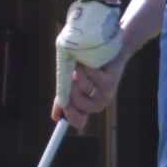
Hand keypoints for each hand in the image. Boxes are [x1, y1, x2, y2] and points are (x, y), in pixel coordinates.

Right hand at [54, 0, 122, 121]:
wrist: (105, 45)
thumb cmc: (86, 62)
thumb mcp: (70, 79)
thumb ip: (64, 96)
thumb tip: (55, 117)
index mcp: (87, 105)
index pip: (78, 121)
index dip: (68, 115)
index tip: (62, 105)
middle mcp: (97, 103)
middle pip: (76, 105)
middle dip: (70, 87)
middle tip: (72, 75)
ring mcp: (105, 94)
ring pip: (83, 89)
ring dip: (78, 73)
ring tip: (83, 65)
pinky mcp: (110, 83)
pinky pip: (92, 77)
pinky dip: (87, 66)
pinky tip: (92, 62)